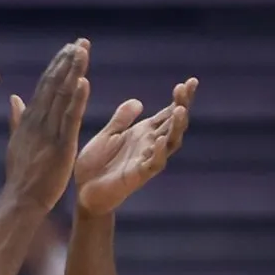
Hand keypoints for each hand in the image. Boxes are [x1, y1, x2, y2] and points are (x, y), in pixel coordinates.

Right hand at [4, 39, 90, 210]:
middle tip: (80, 41)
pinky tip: (84, 81)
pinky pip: (71, 118)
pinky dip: (77, 98)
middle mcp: (39, 120)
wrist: (20, 199)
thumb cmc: (21, 175)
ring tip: (82, 51)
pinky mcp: (61, 144)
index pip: (46, 86)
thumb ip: (17, 118)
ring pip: (62, 95)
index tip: (69, 48)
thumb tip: (16, 97)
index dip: (58, 66)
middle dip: (67, 61)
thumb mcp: (17, 142)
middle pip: (54, 84)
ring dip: (73, 71)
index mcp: (31, 119)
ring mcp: (49, 131)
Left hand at [75, 77, 197, 215]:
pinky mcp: (137, 176)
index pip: (168, 113)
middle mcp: (150, 145)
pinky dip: (158, 152)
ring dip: (176, 127)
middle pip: (174, 124)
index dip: (180, 99)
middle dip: (182, 106)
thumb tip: (139, 102)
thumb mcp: (108, 135)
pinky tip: (160, 139)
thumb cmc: (96, 164)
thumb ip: (122, 119)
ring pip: (170, 143)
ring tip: (180, 110)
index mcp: (143, 133)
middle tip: (187, 88)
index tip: (191, 81)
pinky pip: (153, 165)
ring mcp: (146, 160)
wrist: (84, 192)